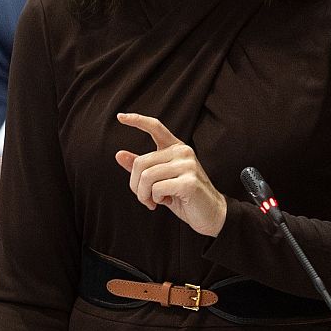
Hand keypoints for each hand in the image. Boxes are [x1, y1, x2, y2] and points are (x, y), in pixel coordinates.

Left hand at [114, 112, 226, 235]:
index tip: (120, 116)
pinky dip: (156, 199)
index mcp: (175, 147)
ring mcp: (187, 165)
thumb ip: (141, 167)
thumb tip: (119, 154)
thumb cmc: (183, 196)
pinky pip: (157, 188)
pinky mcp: (189, 182)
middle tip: (144, 198)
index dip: (137, 120)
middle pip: (141, 163)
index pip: (155, 127)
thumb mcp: (159, 180)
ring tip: (153, 201)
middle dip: (136, 185)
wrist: (211, 214)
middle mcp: (182, 152)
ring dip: (144, 195)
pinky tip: (167, 201)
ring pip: (147, 177)